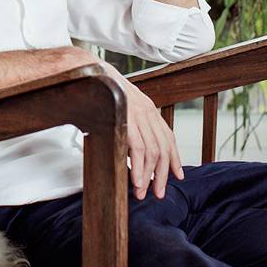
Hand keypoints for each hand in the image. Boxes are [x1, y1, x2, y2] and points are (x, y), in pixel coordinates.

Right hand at [101, 62, 183, 199]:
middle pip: (163, 148)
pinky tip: (136, 180)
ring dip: (148, 176)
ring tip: (142, 192)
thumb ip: (132, 126)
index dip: (175, 158)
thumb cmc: (101, 92)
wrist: (89, 74)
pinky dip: (138, 167)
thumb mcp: (123, 107)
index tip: (178, 175)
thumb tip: (134, 153)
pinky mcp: (126, 118)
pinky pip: (138, 148)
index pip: (168, 136)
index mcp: (148, 108)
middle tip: (158, 192)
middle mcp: (147, 110)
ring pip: (153, 152)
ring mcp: (137, 114)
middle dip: (162, 174)